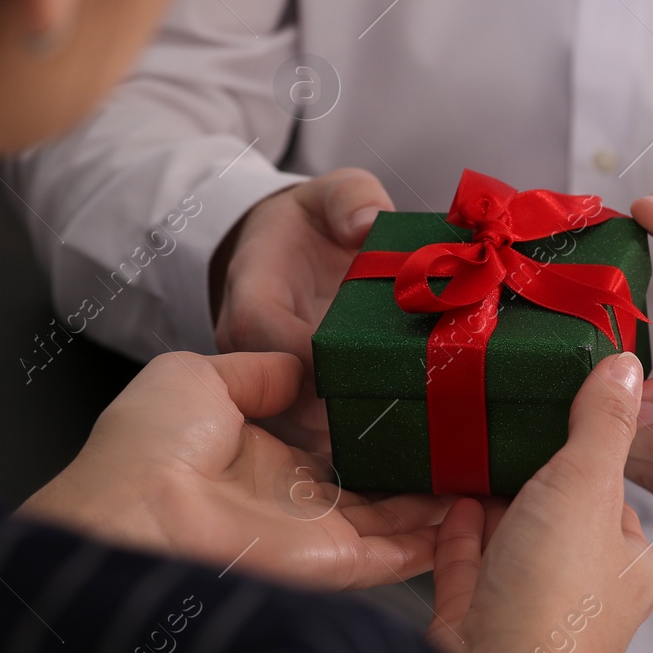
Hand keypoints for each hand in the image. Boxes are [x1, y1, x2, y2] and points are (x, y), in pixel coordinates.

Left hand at [17, 351, 447, 590]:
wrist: (133, 512)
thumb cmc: (149, 443)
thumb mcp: (197, 375)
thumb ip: (259, 371)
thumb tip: (304, 366)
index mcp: (260, 457)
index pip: (333, 446)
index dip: (375, 428)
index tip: (419, 403)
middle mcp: (292, 502)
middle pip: (374, 487)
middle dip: (420, 468)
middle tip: (470, 439)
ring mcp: (314, 537)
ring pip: (396, 523)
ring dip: (440, 503)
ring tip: (489, 470)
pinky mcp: (333, 563)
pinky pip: (397, 555)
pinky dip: (437, 540)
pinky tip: (474, 513)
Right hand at [210, 168, 393, 451]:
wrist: (279, 247)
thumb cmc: (308, 223)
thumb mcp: (328, 191)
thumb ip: (349, 197)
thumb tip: (366, 223)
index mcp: (253, 294)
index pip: (271, 336)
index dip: (316, 363)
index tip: (370, 375)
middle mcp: (248, 348)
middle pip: (282, 400)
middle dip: (338, 418)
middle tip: (403, 430)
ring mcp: (263, 381)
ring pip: (293, 429)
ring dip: (343, 446)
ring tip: (404, 456)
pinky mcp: (285, 401)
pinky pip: (308, 436)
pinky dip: (346, 450)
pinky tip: (394, 460)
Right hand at [425, 353, 652, 652]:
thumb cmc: (554, 601)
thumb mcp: (586, 485)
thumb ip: (601, 424)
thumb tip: (624, 370)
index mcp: (627, 565)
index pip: (612, 495)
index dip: (586, 453)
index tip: (560, 411)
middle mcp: (582, 593)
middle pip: (556, 515)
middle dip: (531, 475)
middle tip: (505, 421)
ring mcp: (527, 609)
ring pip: (510, 540)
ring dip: (491, 499)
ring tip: (471, 446)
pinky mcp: (476, 621)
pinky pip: (468, 566)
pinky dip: (460, 532)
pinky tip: (449, 497)